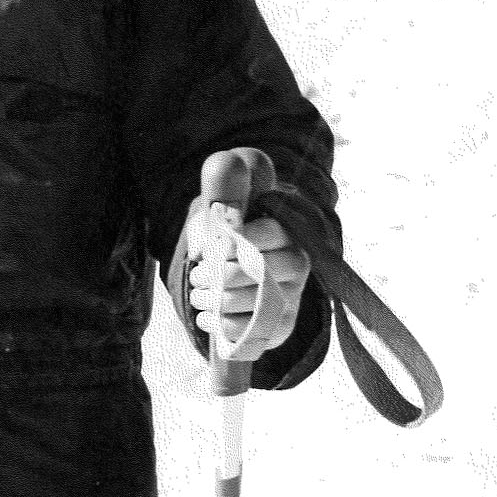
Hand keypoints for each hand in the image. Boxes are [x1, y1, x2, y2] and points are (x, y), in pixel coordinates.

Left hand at [168, 148, 310, 359]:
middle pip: (253, 273)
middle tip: (199, 274)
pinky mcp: (281, 326)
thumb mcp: (225, 195)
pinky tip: (209, 315)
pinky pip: (249, 332)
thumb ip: (228, 172)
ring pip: (248, 303)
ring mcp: (291, 297)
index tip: (212, 246)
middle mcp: (297, 263)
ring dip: (212, 299)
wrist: (236, 267)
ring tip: (200, 293)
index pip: (268, 234)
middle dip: (214, 275)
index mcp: (286, 230)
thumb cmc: (228, 227)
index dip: (233, 242)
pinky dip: (219, 324)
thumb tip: (231, 164)